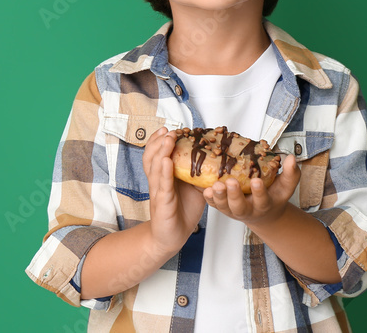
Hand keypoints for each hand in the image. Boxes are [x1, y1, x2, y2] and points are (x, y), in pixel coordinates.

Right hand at [142, 127, 205, 254]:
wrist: (171, 237)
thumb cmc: (180, 211)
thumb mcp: (192, 188)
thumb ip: (197, 174)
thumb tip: (213, 159)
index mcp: (162, 177)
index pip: (155, 154)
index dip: (158, 141)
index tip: (166, 129)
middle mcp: (157, 182)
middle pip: (152, 157)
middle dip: (159, 142)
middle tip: (169, 130)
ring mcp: (158, 192)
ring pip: (155, 168)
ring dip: (162, 152)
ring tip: (168, 139)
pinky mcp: (163, 204)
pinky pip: (163, 187)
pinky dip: (164, 173)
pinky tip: (167, 162)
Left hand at [203, 154, 300, 227]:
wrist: (263, 213)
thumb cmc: (273, 195)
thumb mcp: (285, 186)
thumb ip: (290, 173)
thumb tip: (291, 158)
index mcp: (264, 205)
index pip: (263, 200)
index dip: (260, 192)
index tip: (257, 181)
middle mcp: (248, 210)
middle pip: (240, 207)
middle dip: (235, 195)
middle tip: (230, 182)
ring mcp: (233, 210)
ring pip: (224, 207)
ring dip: (219, 196)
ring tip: (215, 185)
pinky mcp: (222, 206)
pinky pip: (213, 204)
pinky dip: (208, 197)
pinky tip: (204, 188)